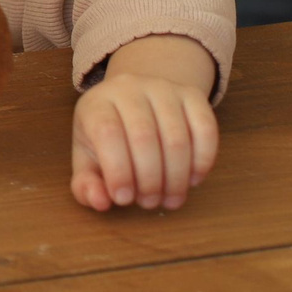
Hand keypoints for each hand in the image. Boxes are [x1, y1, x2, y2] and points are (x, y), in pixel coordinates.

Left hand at [70, 35, 219, 210]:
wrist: (135, 100)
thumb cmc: (108, 138)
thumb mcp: (88, 160)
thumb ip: (86, 185)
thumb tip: (99, 202)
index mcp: (96, 104)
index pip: (107, 133)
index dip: (117, 171)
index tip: (123, 199)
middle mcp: (129, 88)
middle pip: (144, 137)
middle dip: (149, 181)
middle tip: (149, 203)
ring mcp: (164, 88)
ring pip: (177, 138)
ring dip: (176, 178)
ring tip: (169, 199)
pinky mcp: (193, 95)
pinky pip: (205, 130)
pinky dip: (202, 162)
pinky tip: (192, 180)